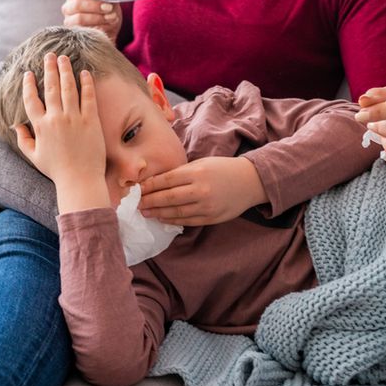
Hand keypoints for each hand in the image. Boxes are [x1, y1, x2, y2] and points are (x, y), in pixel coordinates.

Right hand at [15, 53, 109, 211]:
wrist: (79, 180)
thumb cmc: (57, 170)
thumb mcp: (34, 156)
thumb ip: (23, 139)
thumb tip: (17, 125)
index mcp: (40, 126)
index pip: (31, 100)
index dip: (28, 85)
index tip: (28, 73)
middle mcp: (56, 119)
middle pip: (50, 87)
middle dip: (49, 68)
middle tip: (49, 55)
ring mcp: (74, 119)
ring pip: (68, 88)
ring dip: (66, 70)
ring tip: (64, 58)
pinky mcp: (91, 121)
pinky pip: (88, 97)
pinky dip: (86, 83)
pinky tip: (85, 73)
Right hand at [62, 0, 121, 41]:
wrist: (108, 31)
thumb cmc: (106, 12)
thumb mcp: (110, 2)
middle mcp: (69, 8)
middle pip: (77, 4)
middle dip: (95, 6)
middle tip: (109, 7)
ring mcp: (70, 22)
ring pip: (79, 19)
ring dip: (98, 18)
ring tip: (112, 18)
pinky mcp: (74, 35)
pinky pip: (85, 32)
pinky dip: (99, 29)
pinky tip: (108, 27)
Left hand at [137, 156, 266, 226]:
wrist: (250, 181)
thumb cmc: (222, 169)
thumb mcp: (201, 164)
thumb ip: (181, 173)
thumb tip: (156, 182)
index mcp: (197, 172)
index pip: (166, 180)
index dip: (149, 186)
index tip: (136, 189)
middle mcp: (200, 190)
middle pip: (167, 198)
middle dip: (149, 201)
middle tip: (136, 204)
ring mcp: (206, 206)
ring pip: (175, 212)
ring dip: (157, 213)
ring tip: (145, 212)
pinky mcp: (211, 218)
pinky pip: (187, 221)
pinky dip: (172, 220)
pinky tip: (162, 218)